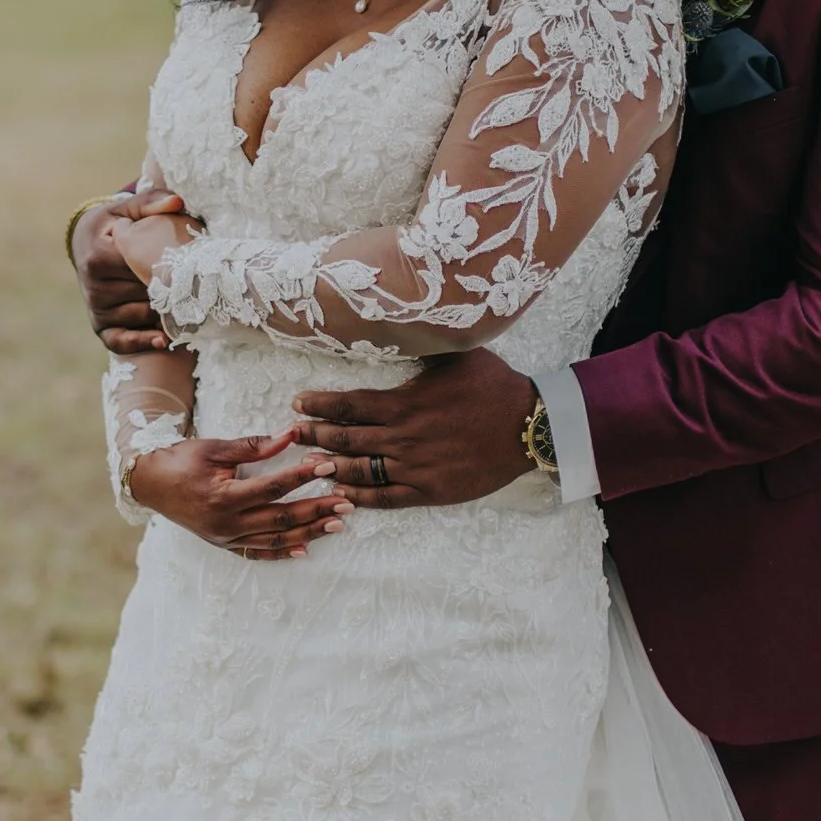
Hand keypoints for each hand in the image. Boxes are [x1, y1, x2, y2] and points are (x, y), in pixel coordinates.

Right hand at [74, 188, 187, 355]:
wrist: (86, 244)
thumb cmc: (114, 225)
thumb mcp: (127, 209)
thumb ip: (151, 203)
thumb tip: (178, 202)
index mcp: (99, 256)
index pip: (138, 267)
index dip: (166, 267)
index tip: (193, 266)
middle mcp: (93, 285)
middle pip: (142, 293)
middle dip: (169, 290)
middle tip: (199, 289)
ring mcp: (96, 308)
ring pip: (139, 316)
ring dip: (163, 313)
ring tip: (190, 307)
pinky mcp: (99, 325)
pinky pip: (120, 341)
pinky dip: (141, 342)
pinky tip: (164, 341)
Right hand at [129, 427, 343, 560]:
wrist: (150, 483)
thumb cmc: (181, 460)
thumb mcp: (215, 447)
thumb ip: (255, 446)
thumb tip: (291, 434)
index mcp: (223, 497)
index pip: (272, 487)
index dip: (302, 476)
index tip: (328, 465)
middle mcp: (226, 524)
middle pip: (281, 519)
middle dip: (316, 510)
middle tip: (346, 503)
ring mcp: (225, 538)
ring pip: (275, 540)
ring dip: (308, 533)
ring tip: (336, 525)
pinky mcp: (224, 544)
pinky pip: (257, 553)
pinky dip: (282, 553)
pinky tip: (305, 551)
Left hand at [291, 352, 535, 508]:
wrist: (527, 426)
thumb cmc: (493, 385)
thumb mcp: (455, 354)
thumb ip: (421, 345)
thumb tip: (399, 322)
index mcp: (403, 403)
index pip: (348, 404)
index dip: (318, 405)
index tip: (297, 403)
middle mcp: (402, 437)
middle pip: (345, 439)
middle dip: (315, 436)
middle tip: (293, 435)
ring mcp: (414, 468)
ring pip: (359, 471)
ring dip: (330, 468)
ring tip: (308, 466)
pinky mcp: (430, 491)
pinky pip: (385, 499)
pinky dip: (360, 498)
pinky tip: (342, 496)